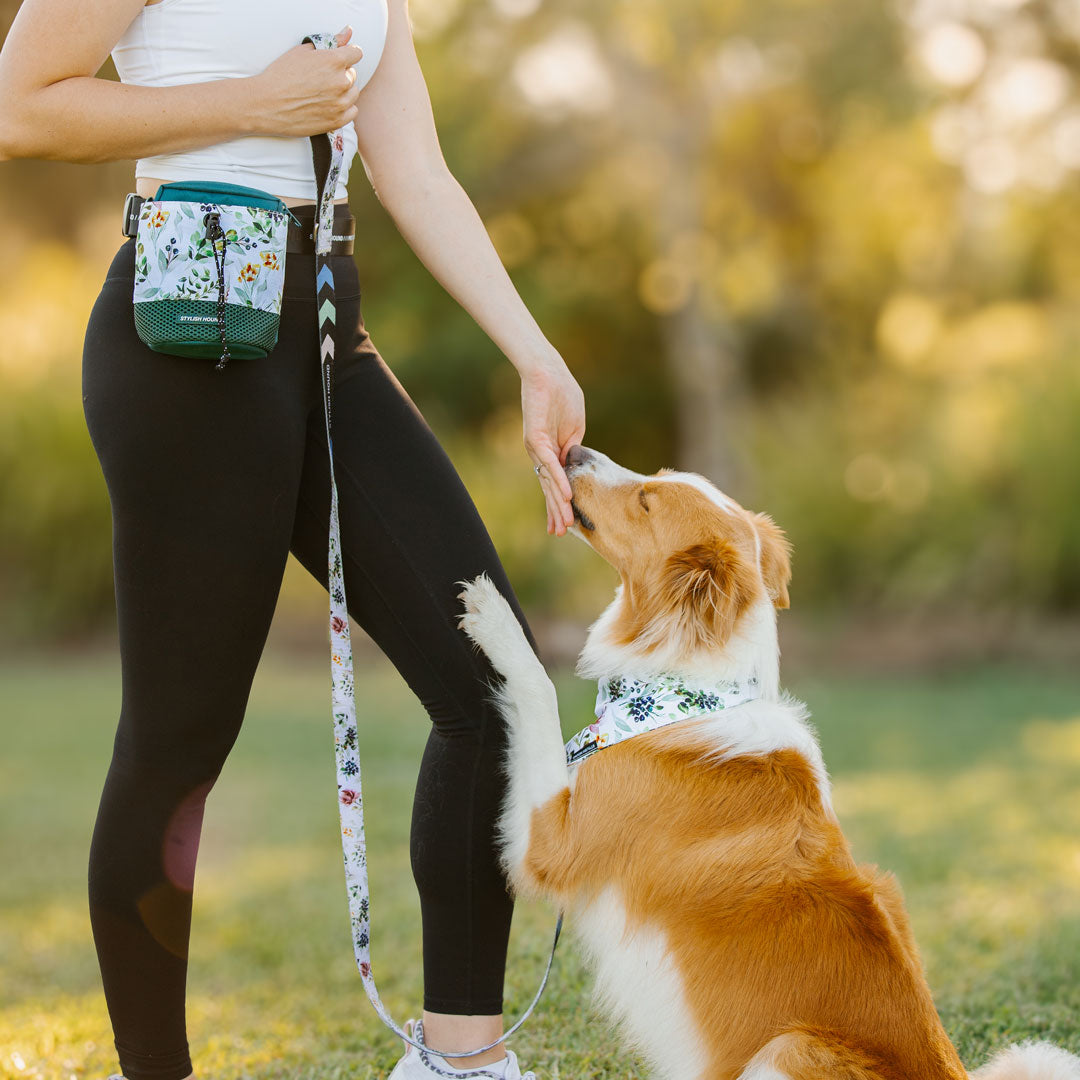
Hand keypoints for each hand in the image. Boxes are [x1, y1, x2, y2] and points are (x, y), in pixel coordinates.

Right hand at [247, 25, 363, 136]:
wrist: (266, 104)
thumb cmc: (281, 74)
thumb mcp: (303, 51)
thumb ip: (331, 42)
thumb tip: (348, 33)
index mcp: (334, 61)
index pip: (356, 53)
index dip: (347, 54)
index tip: (338, 59)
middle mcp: (341, 82)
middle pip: (353, 74)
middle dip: (341, 73)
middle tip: (321, 78)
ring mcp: (340, 103)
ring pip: (353, 93)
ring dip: (343, 91)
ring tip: (323, 92)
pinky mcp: (336, 121)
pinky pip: (352, 111)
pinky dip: (344, 108)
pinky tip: (329, 105)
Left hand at [520, 356, 585, 536]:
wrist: (546, 371)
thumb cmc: (561, 393)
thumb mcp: (574, 426)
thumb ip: (574, 447)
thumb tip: (575, 462)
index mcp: (552, 452)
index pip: (557, 484)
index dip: (561, 504)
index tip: (566, 524)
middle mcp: (541, 454)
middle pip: (550, 489)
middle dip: (557, 512)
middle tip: (561, 534)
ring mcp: (537, 448)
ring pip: (550, 481)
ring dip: (558, 504)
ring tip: (564, 524)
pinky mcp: (535, 438)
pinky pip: (550, 464)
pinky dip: (559, 480)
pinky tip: (566, 495)